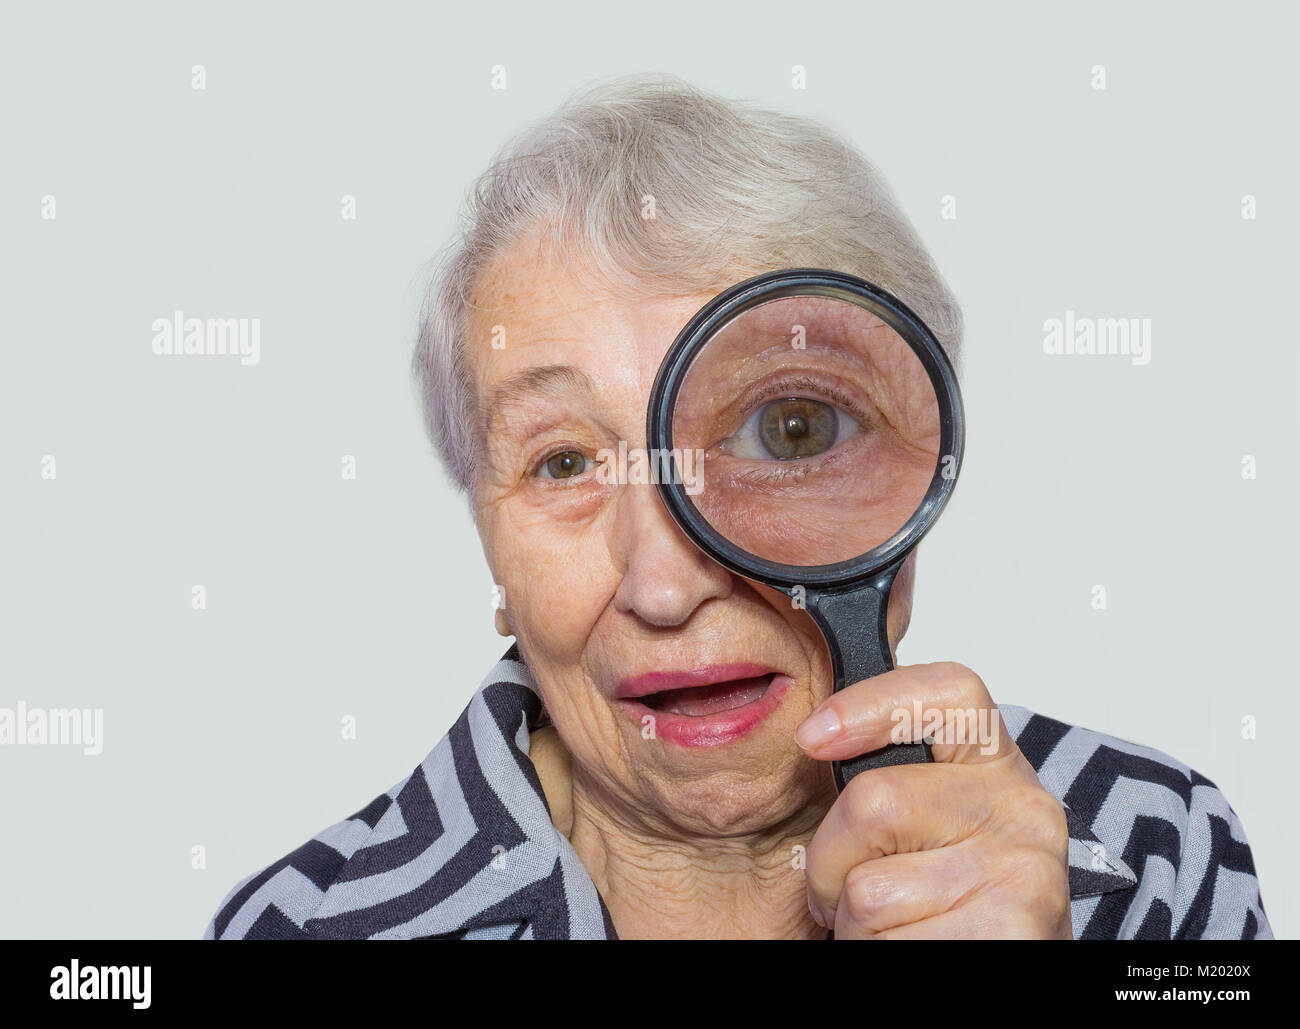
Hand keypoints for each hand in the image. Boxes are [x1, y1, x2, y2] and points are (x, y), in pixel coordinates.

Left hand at [796, 662, 1072, 938]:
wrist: (997, 970)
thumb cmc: (941, 901)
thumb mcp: (920, 818)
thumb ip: (885, 768)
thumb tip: (813, 729)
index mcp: (994, 763)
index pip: (947, 692)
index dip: (869, 704)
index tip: (812, 737)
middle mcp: (1021, 807)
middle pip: (872, 802)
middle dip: (830, 862)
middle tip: (848, 891)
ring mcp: (1024, 870)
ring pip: (868, 890)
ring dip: (856, 925)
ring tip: (895, 926)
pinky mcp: (1012, 931)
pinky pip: (890, 941)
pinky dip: (879, 954)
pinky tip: (915, 946)